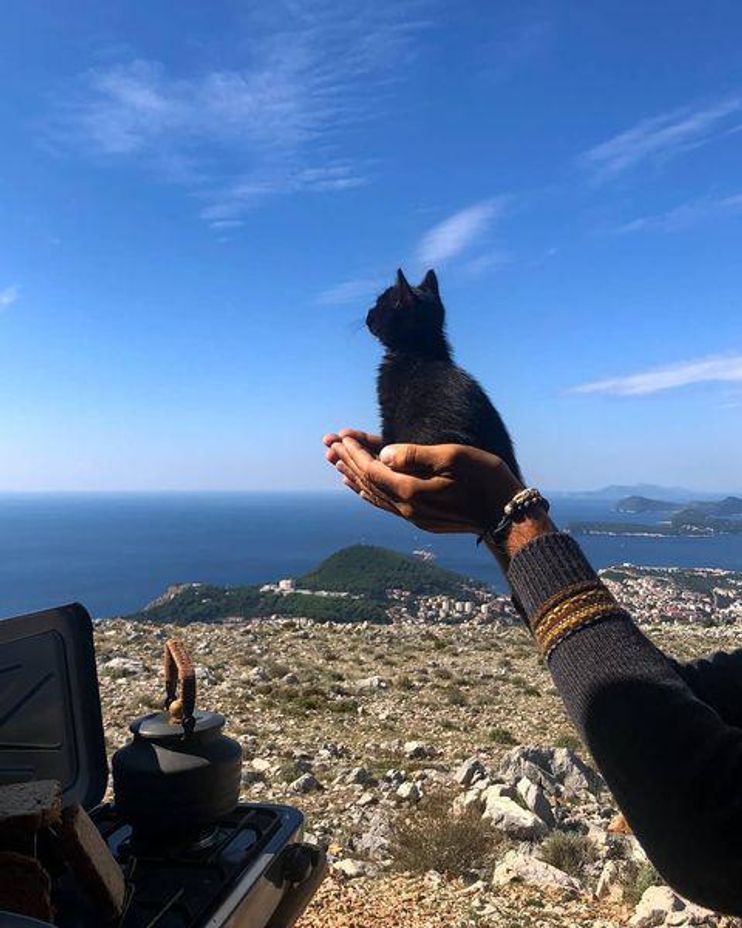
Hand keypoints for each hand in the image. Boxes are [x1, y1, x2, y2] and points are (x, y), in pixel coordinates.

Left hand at [323, 431, 523, 534]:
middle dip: (348, 462)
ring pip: (373, 496)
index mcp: (411, 491)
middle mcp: (407, 508)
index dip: (355, 452)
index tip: (340, 436)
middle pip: (368, 482)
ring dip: (354, 478)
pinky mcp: (421, 520)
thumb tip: (384, 453)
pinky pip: (384, 505)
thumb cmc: (486, 479)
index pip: (373, 469)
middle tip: (328, 446)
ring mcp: (413, 517)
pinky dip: (368, 493)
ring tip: (336, 465)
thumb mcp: (454, 457)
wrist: (506, 514)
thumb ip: (415, 455)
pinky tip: (360, 488)